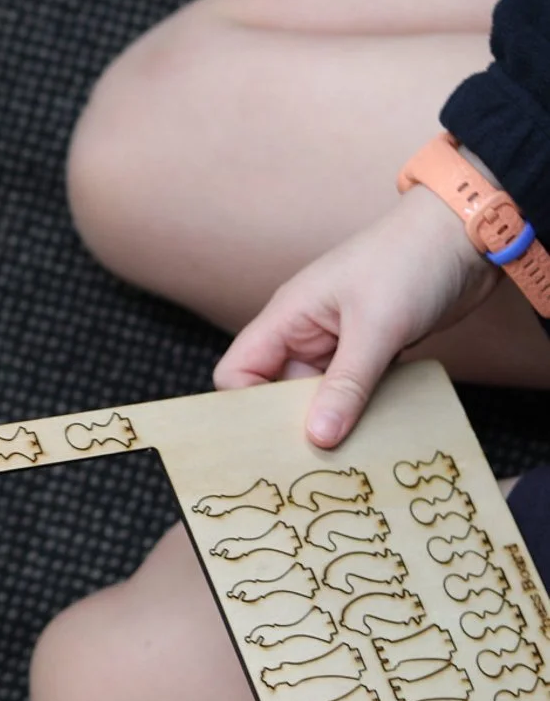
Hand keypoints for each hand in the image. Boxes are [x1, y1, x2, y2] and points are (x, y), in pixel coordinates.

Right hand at [213, 186, 494, 446]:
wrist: (463, 237)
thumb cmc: (409, 263)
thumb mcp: (376, 327)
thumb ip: (346, 385)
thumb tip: (317, 438)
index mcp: (288, 316)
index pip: (238, 370)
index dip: (244, 407)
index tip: (270, 442)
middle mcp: (305, 332)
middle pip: (277, 392)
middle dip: (293, 424)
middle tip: (316, 463)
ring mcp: (338, 343)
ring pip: (318, 397)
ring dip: (333, 422)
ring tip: (354, 455)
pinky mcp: (371, 351)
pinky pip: (352, 392)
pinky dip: (361, 412)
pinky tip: (379, 434)